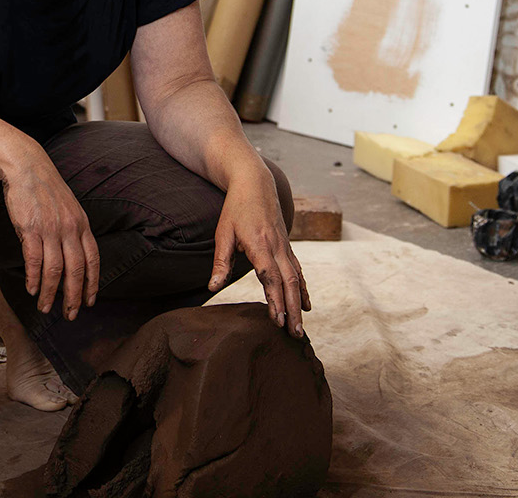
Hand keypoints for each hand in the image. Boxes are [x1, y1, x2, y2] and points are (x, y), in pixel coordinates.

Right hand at [1, 144, 100, 321]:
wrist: (26, 166)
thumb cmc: (45, 190)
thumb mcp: (68, 208)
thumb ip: (71, 232)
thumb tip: (69, 259)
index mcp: (82, 224)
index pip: (93, 260)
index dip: (93, 284)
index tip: (90, 301)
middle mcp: (70, 228)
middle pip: (76, 270)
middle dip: (74, 296)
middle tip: (70, 314)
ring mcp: (51, 229)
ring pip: (55, 270)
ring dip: (51, 293)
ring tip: (46, 308)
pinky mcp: (31, 228)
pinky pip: (35, 260)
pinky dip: (34, 278)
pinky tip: (33, 289)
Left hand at [208, 164, 311, 335]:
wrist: (255, 183)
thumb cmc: (235, 208)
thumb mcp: (223, 233)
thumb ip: (220, 262)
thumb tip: (212, 287)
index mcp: (259, 243)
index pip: (270, 276)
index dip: (275, 299)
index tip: (278, 320)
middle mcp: (277, 246)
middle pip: (289, 282)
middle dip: (293, 309)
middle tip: (294, 334)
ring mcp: (285, 246)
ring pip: (297, 278)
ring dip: (299, 303)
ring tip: (300, 328)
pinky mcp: (287, 246)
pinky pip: (298, 271)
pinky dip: (303, 289)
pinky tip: (305, 304)